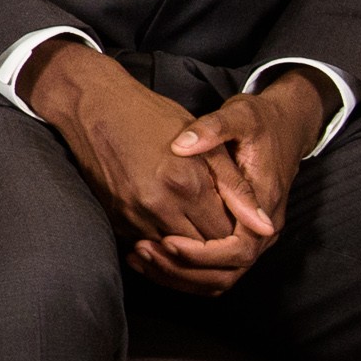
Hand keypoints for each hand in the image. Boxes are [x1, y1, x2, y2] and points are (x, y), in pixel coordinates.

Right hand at [20, 39, 262, 290]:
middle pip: (200, 250)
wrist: (94, 106)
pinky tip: (166, 227)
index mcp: (188, 184)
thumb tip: (266, 227)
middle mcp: (159, 205)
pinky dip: (160, 243)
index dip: (236, 235)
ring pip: (172, 254)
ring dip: (186, 250)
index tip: (235, 222)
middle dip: (213, 248)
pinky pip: (146, 245)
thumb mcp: (206, 145)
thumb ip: (238, 188)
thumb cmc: (153, 117)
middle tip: (217, 231)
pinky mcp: (114, 217)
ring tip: (193, 231)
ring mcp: (132, 214)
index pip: (226, 236)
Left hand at [142, 74, 324, 292]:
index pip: (237, 251)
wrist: (286, 126)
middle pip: (225, 275)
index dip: (200, 253)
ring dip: (179, 275)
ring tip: (139, 256)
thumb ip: (211, 131)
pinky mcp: (239, 238)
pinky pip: (213, 271)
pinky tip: (149, 256)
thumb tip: (180, 146)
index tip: (164, 240)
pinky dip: (183, 271)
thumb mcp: (239, 116)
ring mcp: (253, 238)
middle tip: (141, 252)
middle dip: (182, 269)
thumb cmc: (261, 121)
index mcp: (264, 206)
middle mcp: (263, 231)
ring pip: (217, 280)